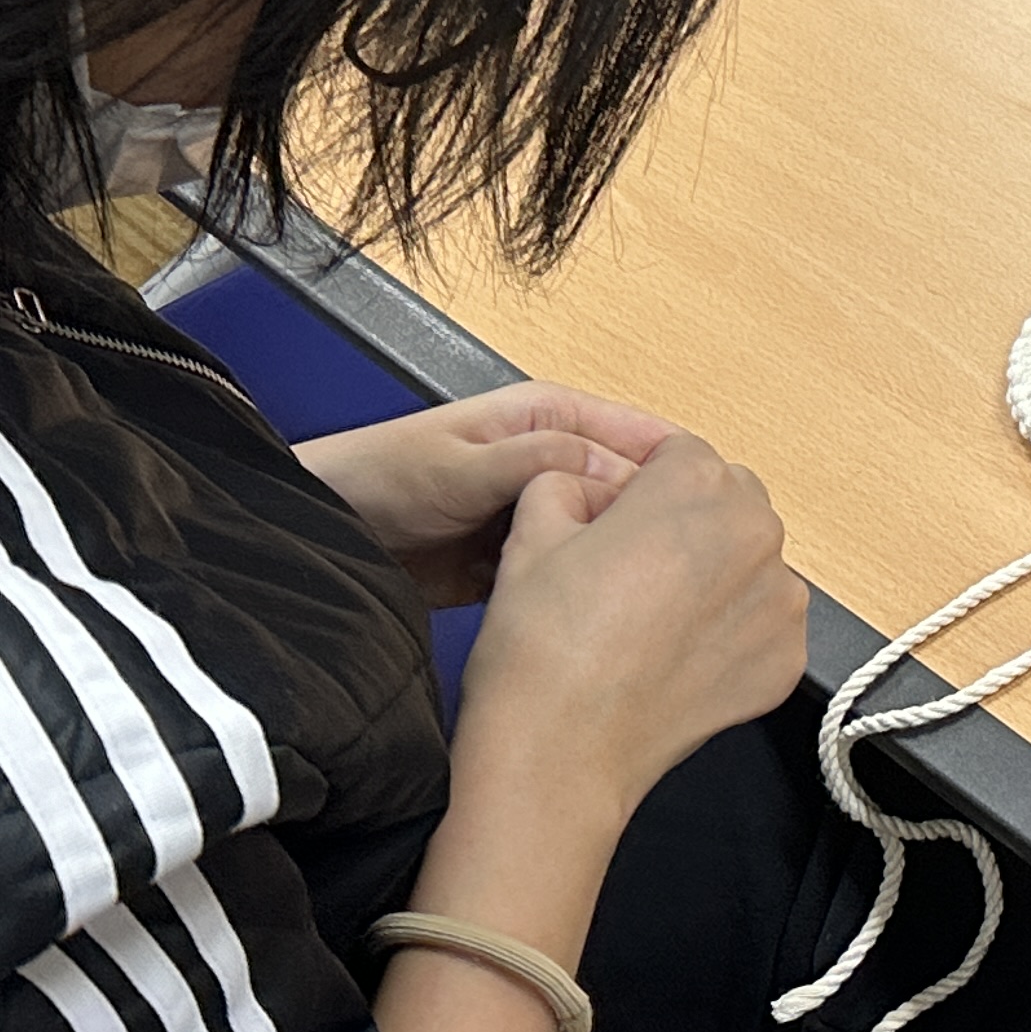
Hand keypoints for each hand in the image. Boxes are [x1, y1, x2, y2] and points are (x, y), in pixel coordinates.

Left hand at [297, 383, 679, 608]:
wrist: (322, 536)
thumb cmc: (377, 479)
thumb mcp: (460, 465)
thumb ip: (538, 458)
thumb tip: (616, 467)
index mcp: (550, 417)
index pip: (641, 435)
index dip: (679, 473)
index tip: (708, 516)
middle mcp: (555, 460)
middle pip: (632, 490)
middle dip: (656, 525)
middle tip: (684, 571)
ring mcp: (540, 511)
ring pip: (605, 535)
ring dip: (620, 564)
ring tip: (648, 598)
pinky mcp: (522, 557)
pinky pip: (569, 571)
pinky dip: (582, 589)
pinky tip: (599, 614)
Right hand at [451, 431, 806, 821]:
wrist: (560, 753)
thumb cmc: (542, 649)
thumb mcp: (531, 532)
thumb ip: (567, 482)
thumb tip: (588, 486)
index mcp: (696, 484)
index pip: (678, 455)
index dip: (638, 487)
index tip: (615, 521)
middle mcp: (755, 532)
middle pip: (726, 502)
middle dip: (686, 523)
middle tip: (630, 572)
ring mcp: (780, 599)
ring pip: (749, 562)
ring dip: (714, 577)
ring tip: (650, 621)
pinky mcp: (787, 656)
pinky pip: (763, 622)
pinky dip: (730, 632)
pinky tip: (676, 657)